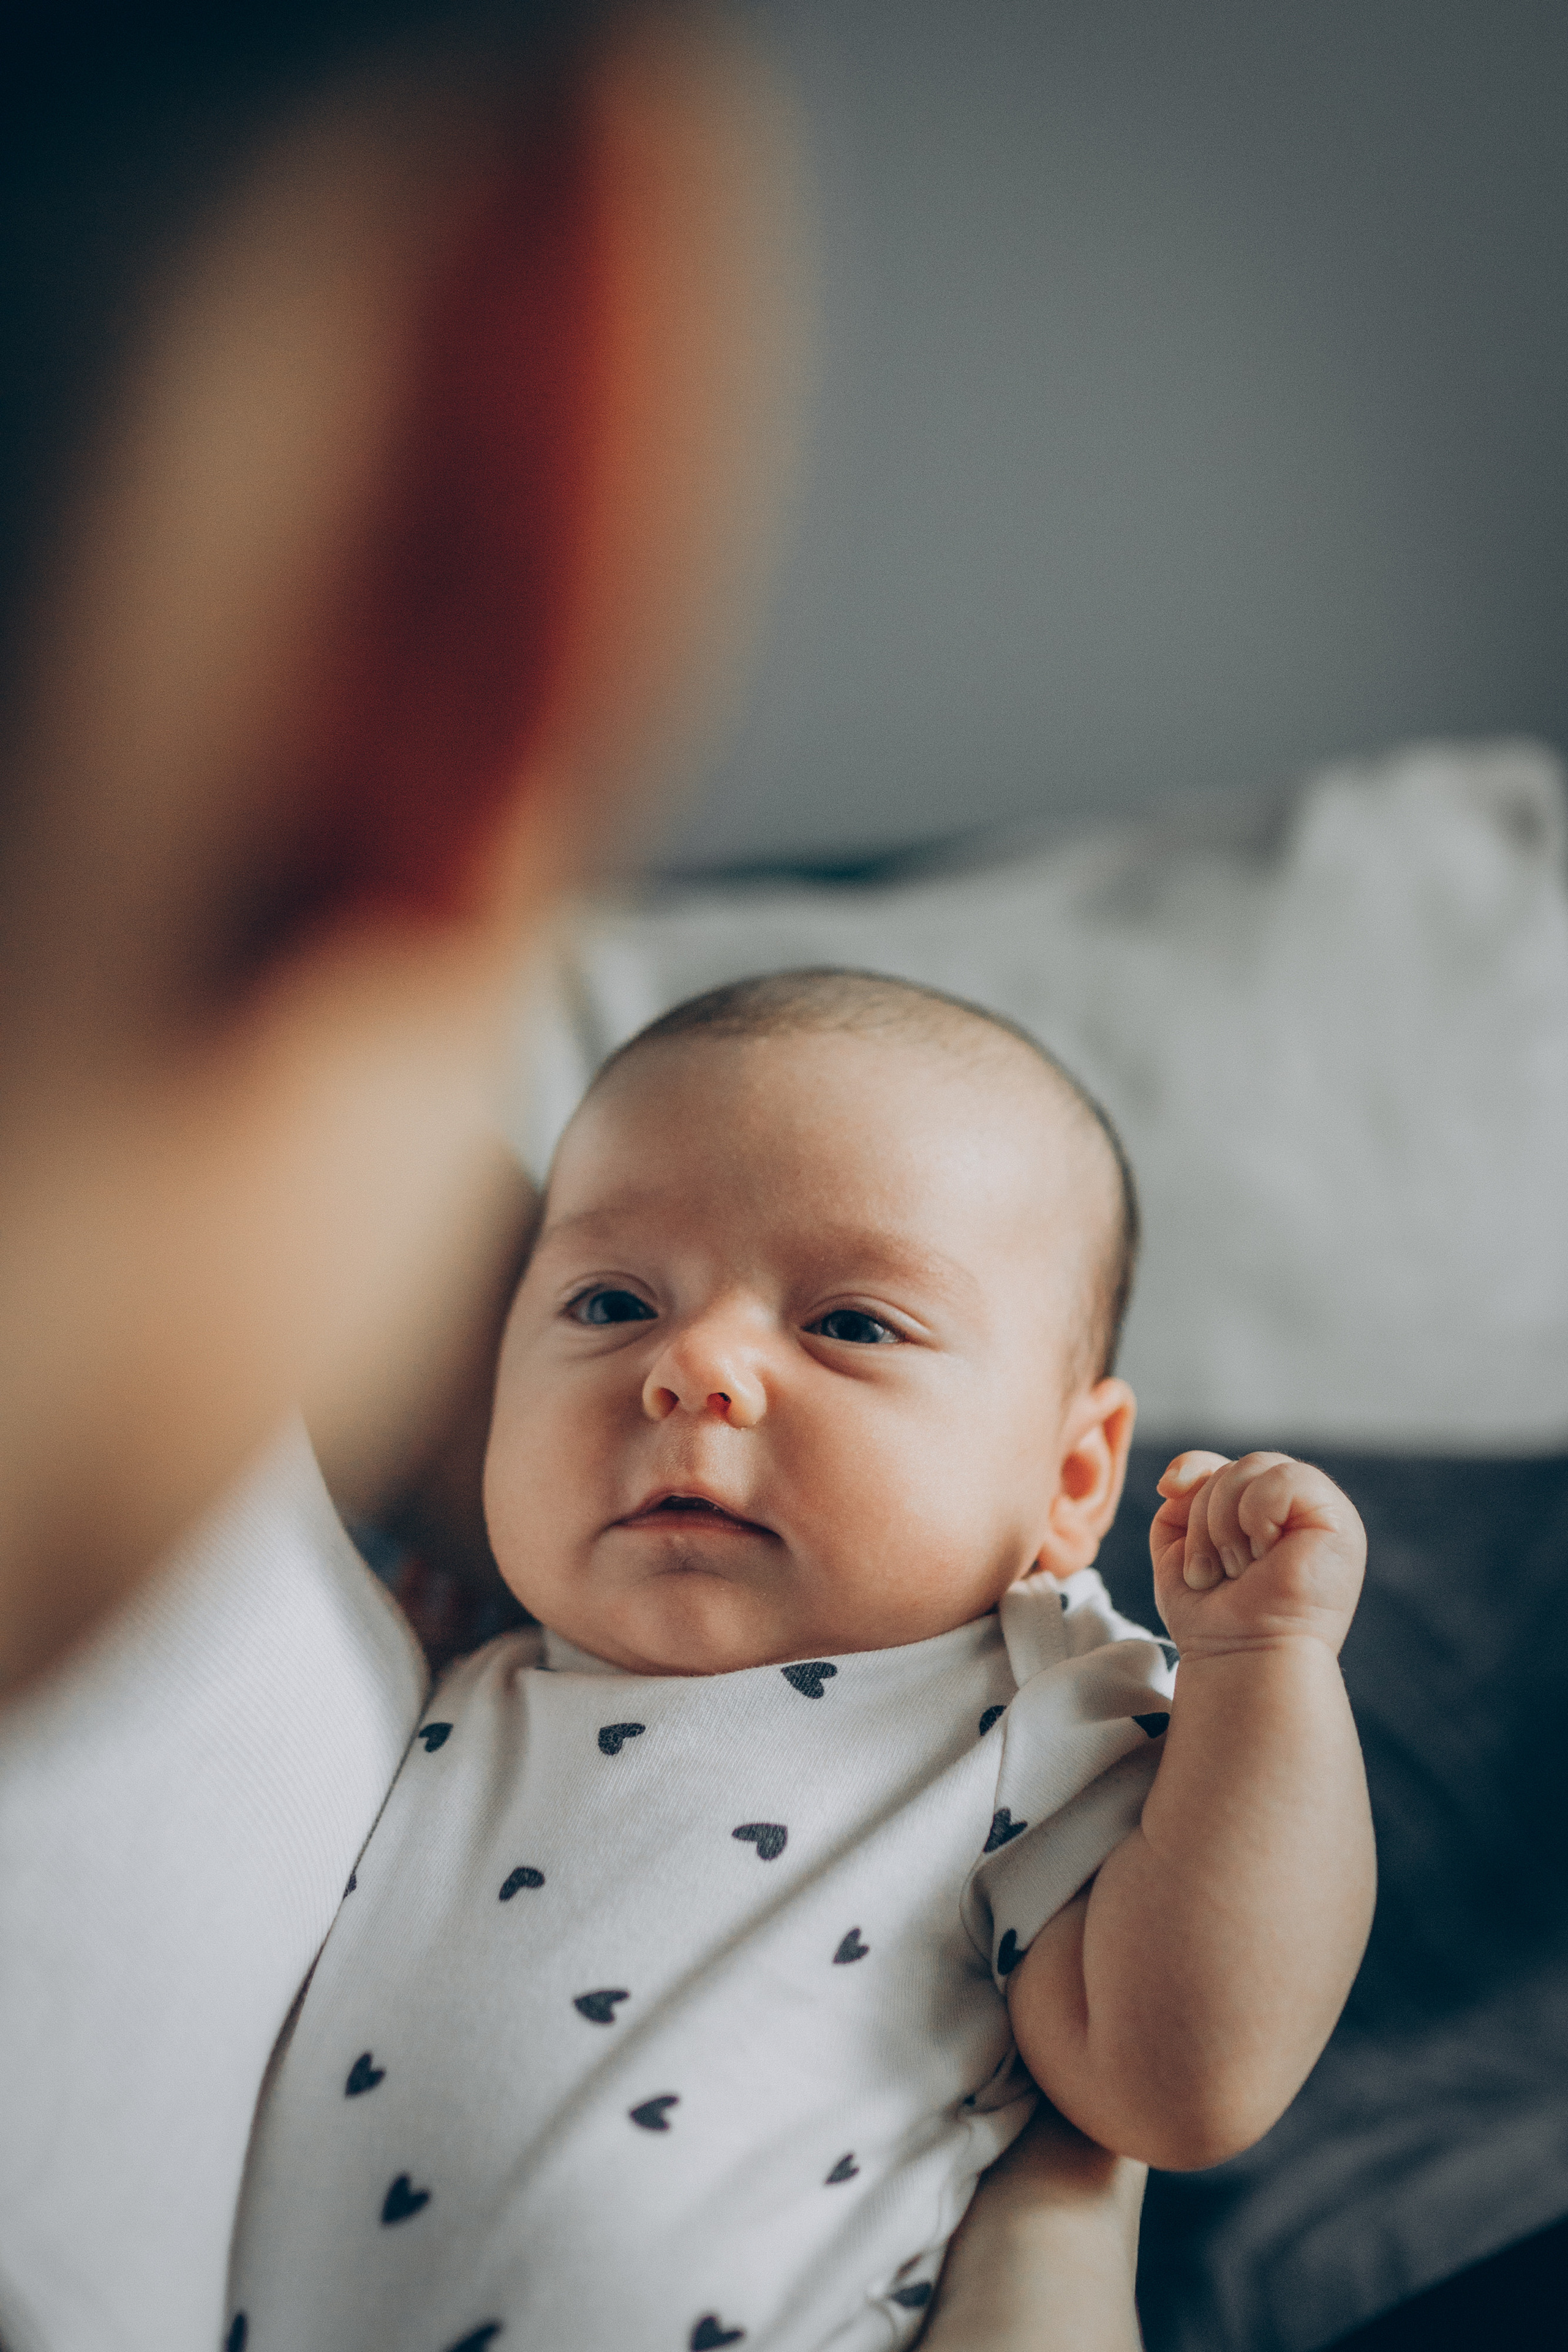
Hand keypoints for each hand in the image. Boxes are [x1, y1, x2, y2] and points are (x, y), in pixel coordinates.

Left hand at [1150, 1451, 1364, 1659]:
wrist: (1241, 1657)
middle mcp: (1293, 1508)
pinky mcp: (1337, 1518)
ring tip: (1239, 1570)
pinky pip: (1284, 1479)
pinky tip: (1265, 1557)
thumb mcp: (1181, 1551)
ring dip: (1225, 1525)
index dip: (1192, 1467)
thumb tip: (1178, 1478)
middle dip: (1204, 1520)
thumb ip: (1183, 1504)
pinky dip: (1258, 1517)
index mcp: (1260, 1513)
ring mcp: (1319, 1510)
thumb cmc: (1214, 1616)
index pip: (1222, 1462)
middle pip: (1230, 1467)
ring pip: (1251, 1468)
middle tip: (1215, 1572)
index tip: (1168, 1489)